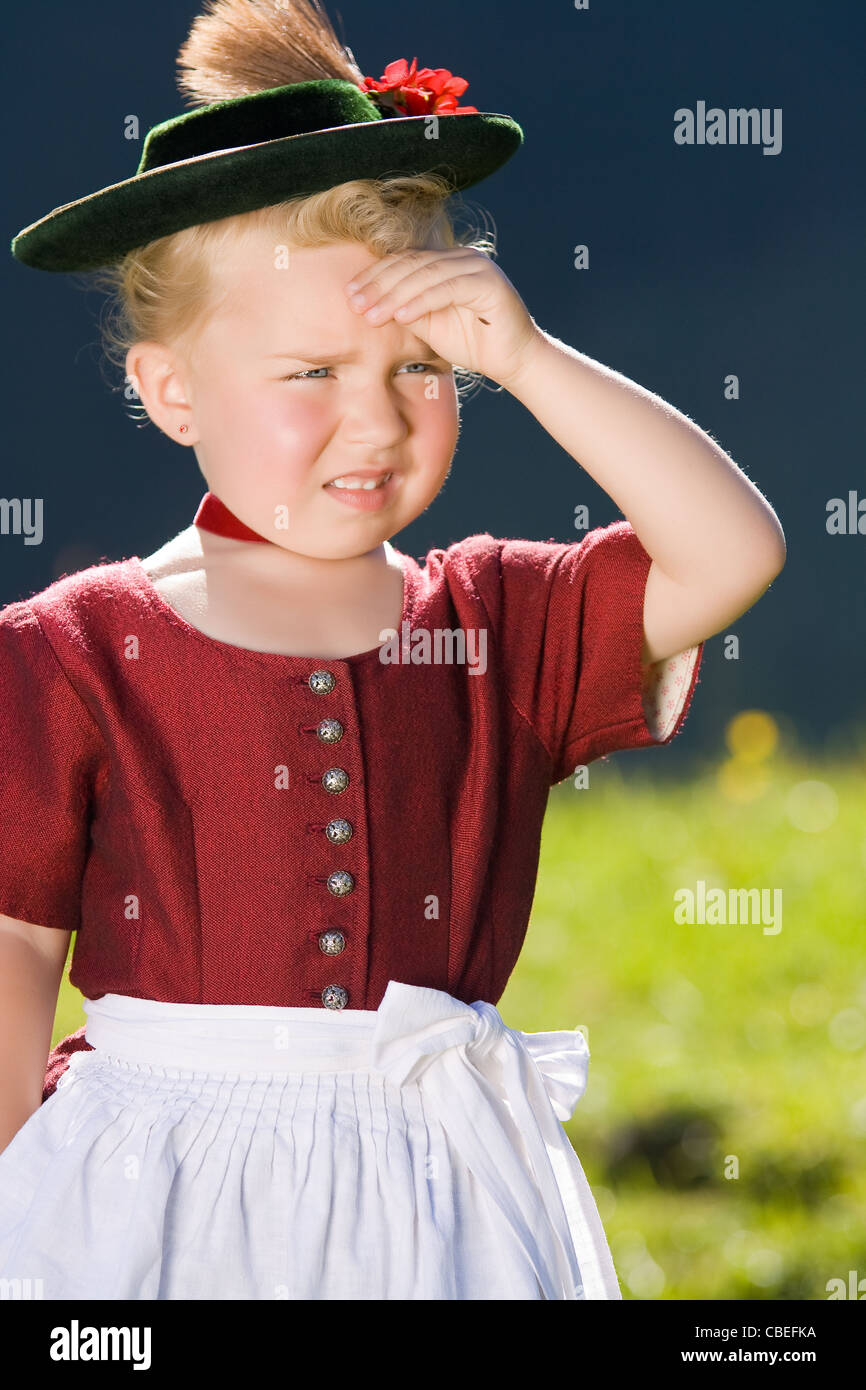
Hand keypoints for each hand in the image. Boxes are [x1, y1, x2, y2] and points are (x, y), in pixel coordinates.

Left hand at [344, 248, 542, 388]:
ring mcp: (477, 266)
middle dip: (379, 285)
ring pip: (426, 274)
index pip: (404, 261)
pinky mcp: (488, 282)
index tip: (350, 295)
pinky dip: (422, 302)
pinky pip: (447, 289)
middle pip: (411, 264)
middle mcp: (462, 257)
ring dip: (395, 295)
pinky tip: (401, 316)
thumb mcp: (429, 325)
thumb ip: (406, 308)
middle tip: (355, 304)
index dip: (375, 276)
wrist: (512, 362)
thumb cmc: (472, 344)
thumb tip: (372, 302)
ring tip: (372, 315)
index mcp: (446, 261)